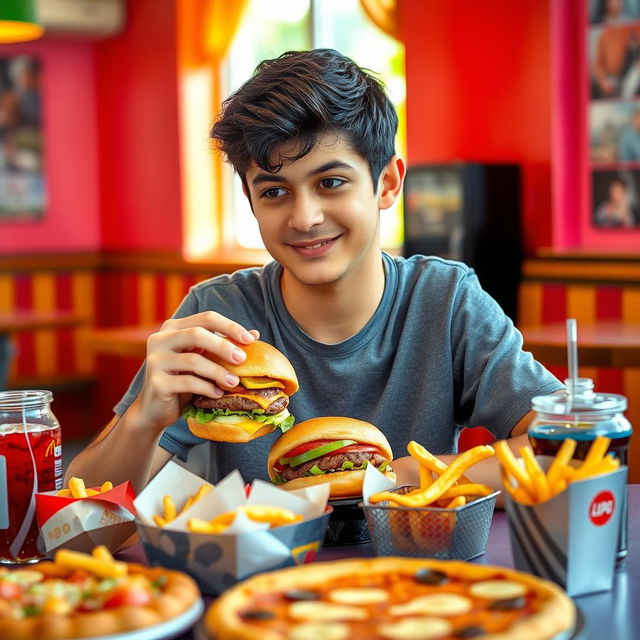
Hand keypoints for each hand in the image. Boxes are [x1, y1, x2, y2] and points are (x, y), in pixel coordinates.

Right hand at [131, 312, 259, 432]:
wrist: (156, 409)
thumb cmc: (183, 380)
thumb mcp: (204, 360)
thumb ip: (223, 345)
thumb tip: (255, 334)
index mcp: (173, 328)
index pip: (206, 318)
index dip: (230, 326)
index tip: (250, 339)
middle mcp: (160, 339)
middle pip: (197, 334)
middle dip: (223, 346)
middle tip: (242, 359)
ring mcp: (155, 360)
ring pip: (193, 360)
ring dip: (218, 371)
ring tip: (234, 382)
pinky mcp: (156, 382)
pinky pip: (188, 382)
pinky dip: (207, 388)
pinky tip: (218, 393)